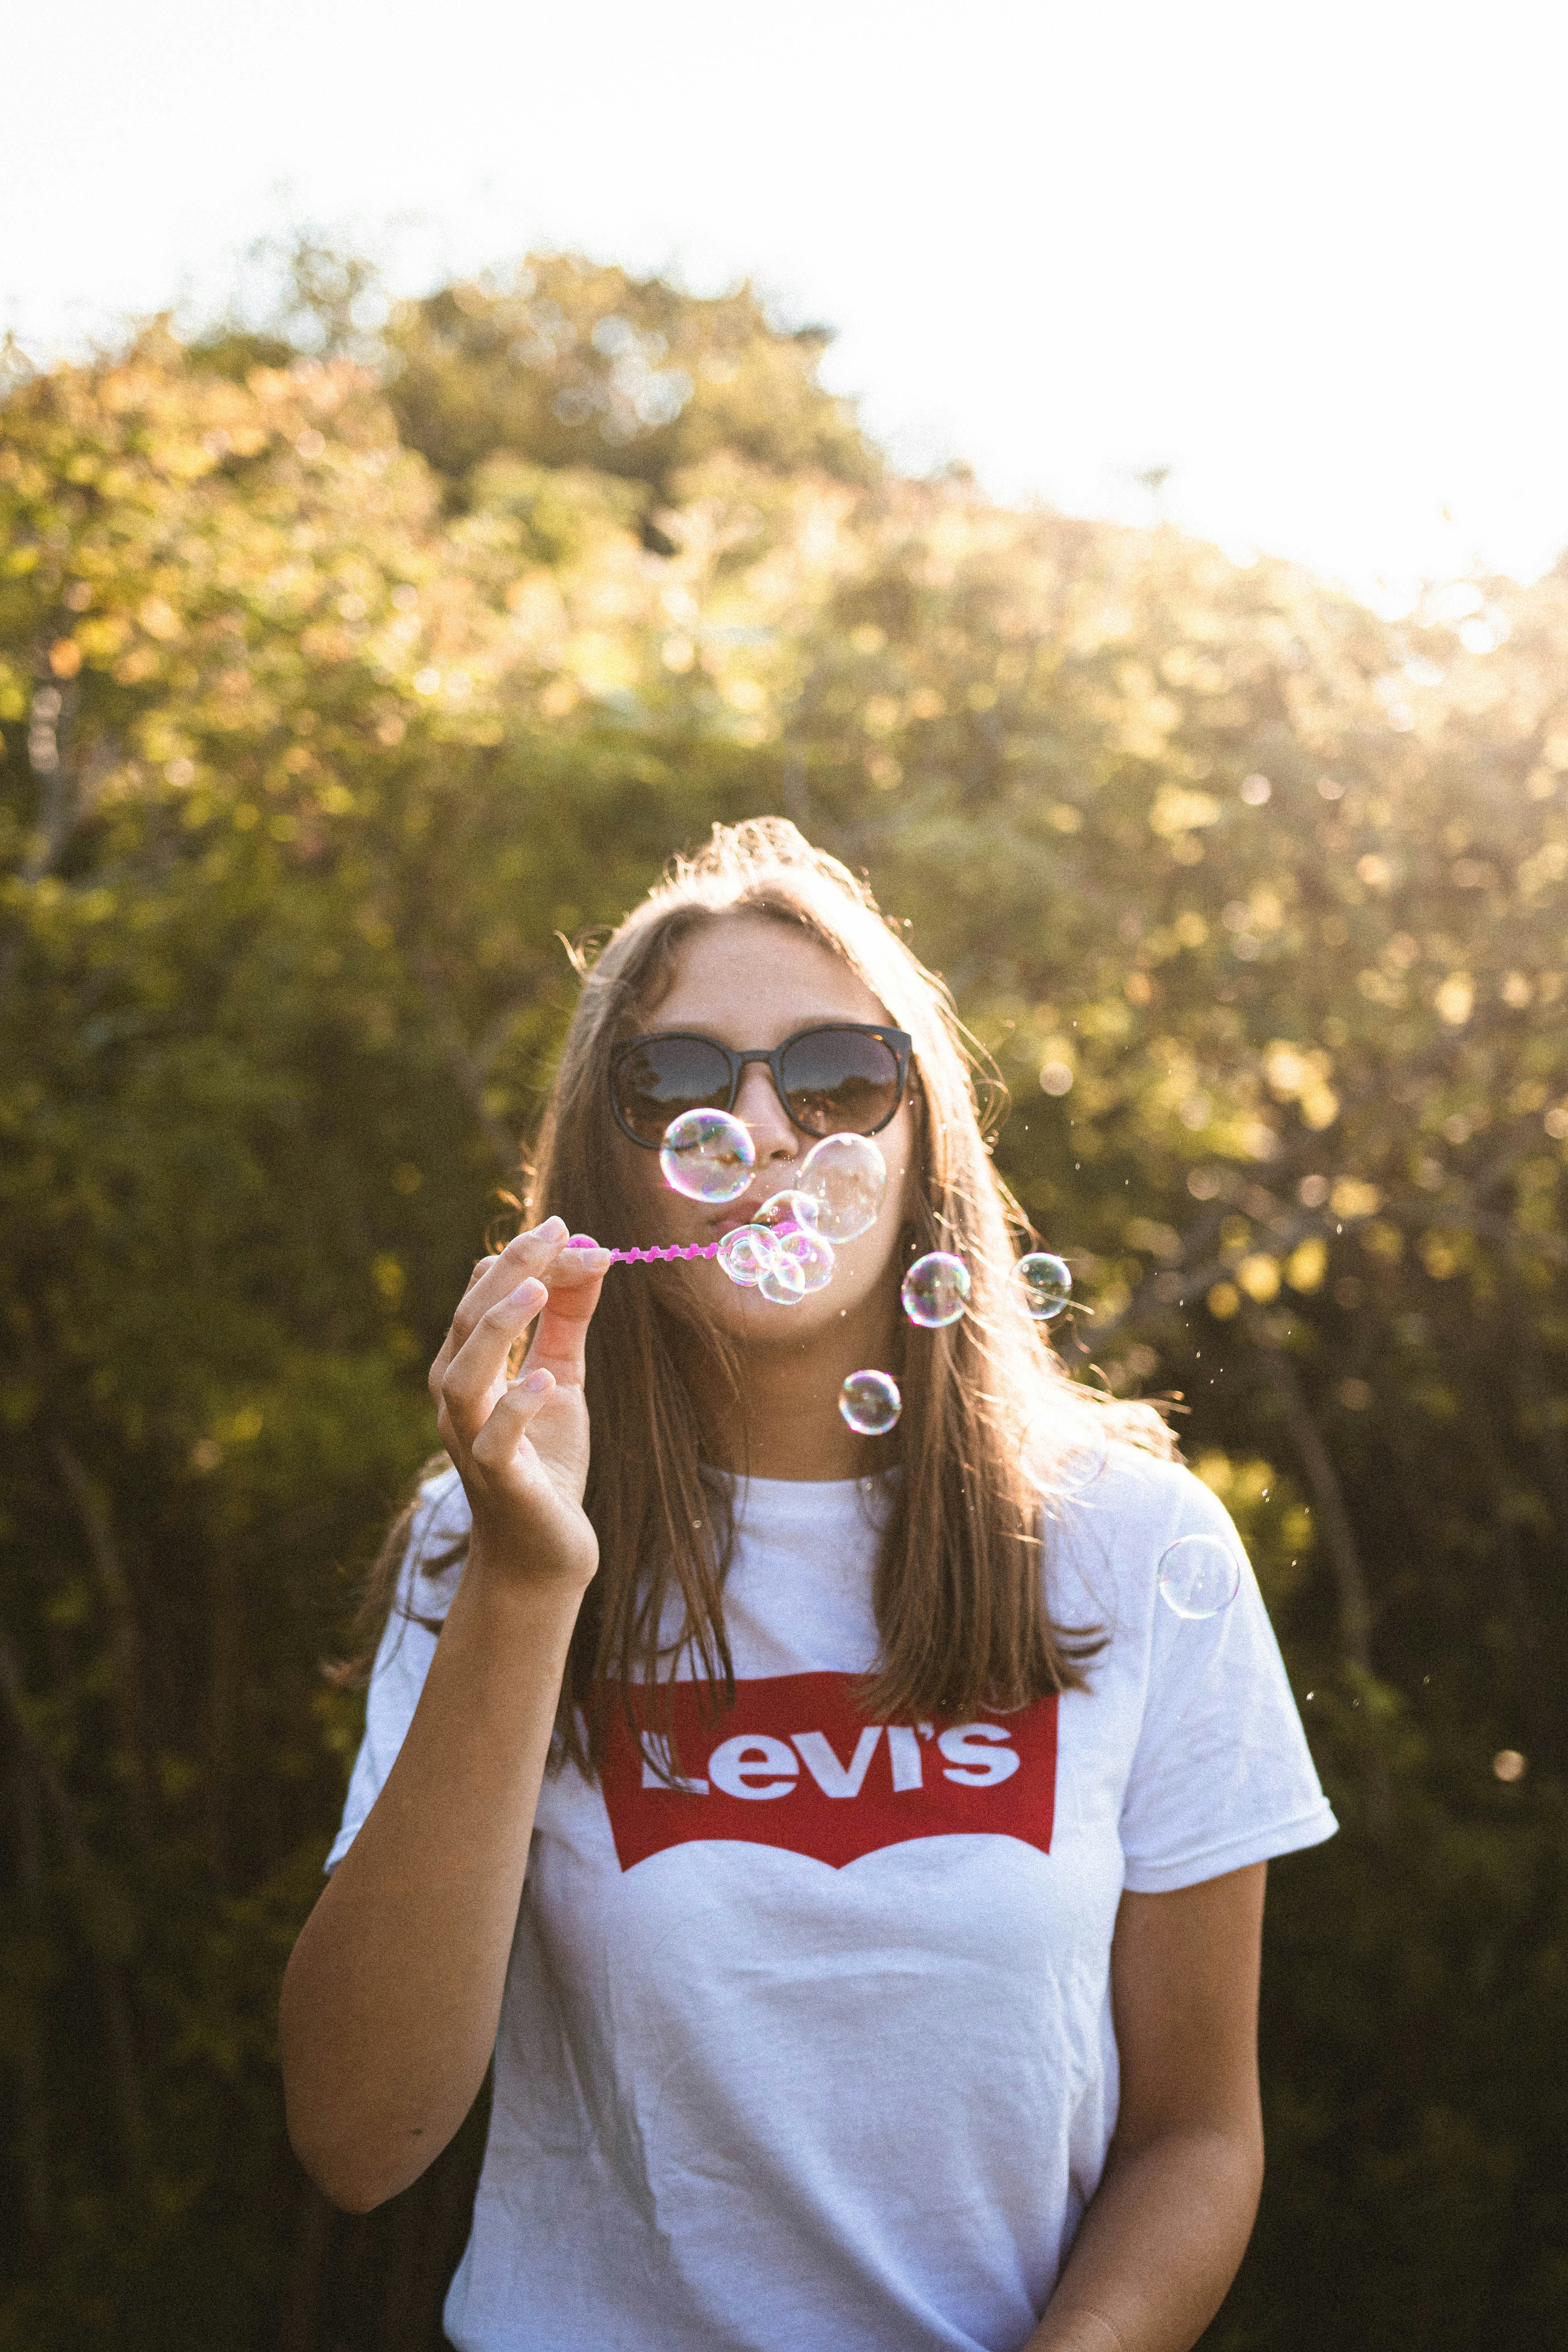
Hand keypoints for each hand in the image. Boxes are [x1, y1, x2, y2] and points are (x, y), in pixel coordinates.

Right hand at [428, 1216, 610, 1591]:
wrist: (543, 1554)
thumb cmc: (546, 1461)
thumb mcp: (561, 1379)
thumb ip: (569, 1320)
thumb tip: (593, 1252)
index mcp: (469, 1369)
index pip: (480, 1297)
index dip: (522, 1259)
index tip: (569, 1229)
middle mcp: (459, 1401)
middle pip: (466, 1322)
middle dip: (508, 1271)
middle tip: (554, 1231)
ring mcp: (472, 1442)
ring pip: (461, 1377)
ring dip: (497, 1327)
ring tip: (538, 1287)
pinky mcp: (498, 1483)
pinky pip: (492, 1442)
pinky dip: (515, 1408)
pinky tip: (543, 1381)